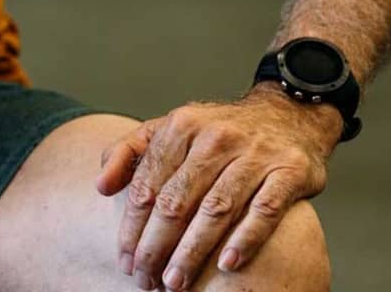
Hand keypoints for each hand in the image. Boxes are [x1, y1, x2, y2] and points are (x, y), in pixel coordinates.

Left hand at [95, 87, 339, 289]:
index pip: (148, 184)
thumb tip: (101, 186)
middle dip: (157, 245)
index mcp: (181, 127)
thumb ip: (129, 152)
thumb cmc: (218, 131)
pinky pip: (265, 210)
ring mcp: (255, 154)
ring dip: (192, 250)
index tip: (125, 260)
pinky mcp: (289, 171)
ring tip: (175, 281)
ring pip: (216, 209)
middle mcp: (216, 138)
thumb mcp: (170, 128)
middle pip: (177, 200)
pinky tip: (226, 264)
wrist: (287, 114)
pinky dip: (245, 238)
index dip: (132, 227)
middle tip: (147, 280)